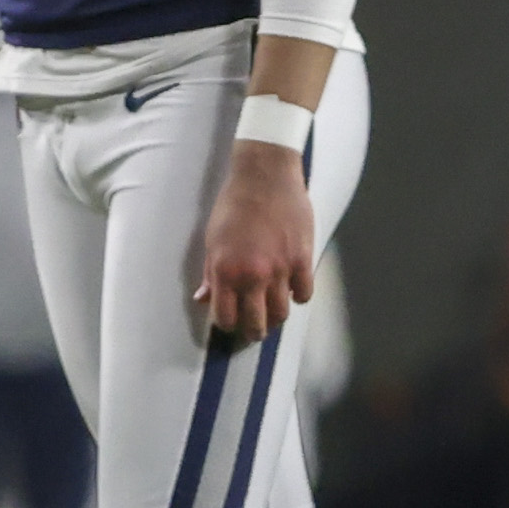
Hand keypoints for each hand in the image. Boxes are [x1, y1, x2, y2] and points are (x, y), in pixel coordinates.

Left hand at [197, 140, 315, 344]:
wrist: (265, 176)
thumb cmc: (234, 204)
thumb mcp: (212, 239)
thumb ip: (210, 273)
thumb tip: (204, 298)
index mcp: (225, 272)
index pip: (225, 318)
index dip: (227, 325)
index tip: (231, 321)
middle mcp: (253, 276)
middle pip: (256, 324)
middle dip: (253, 331)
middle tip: (255, 328)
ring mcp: (281, 269)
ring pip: (281, 314)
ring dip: (276, 317)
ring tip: (273, 310)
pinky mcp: (303, 259)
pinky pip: (304, 293)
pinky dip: (298, 295)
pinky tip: (292, 287)